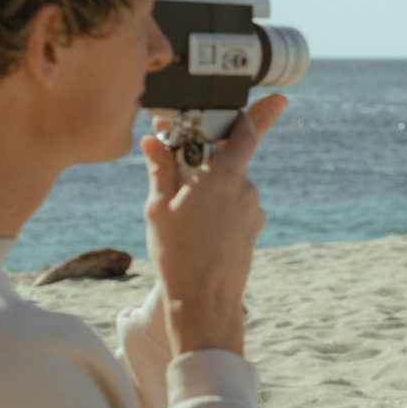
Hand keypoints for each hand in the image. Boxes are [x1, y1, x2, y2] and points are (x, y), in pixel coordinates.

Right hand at [140, 95, 285, 357]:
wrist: (204, 301)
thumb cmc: (177, 252)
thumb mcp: (158, 207)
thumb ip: (159, 168)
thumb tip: (152, 140)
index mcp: (223, 175)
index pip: (245, 132)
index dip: (250, 116)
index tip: (254, 106)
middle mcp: (245, 189)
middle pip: (230, 163)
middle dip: (209, 167)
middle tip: (183, 183)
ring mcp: (253, 211)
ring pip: (231, 189)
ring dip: (212, 194)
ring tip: (186, 219)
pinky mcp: (254, 230)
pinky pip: (236, 211)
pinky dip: (221, 214)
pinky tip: (201, 235)